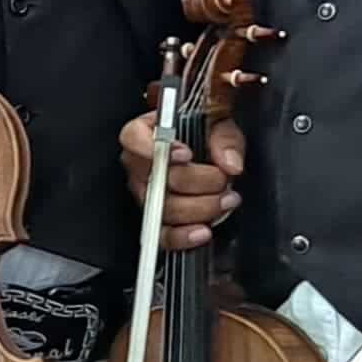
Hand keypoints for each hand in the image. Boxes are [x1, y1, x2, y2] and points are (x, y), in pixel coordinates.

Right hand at [119, 108, 242, 247]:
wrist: (209, 156)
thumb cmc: (206, 135)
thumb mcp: (220, 124)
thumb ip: (225, 139)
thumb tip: (229, 163)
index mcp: (146, 133)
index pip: (132, 138)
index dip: (152, 148)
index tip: (184, 154)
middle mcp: (140, 165)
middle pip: (156, 179)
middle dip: (198, 182)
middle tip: (222, 179)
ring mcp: (147, 194)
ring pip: (165, 208)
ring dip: (201, 207)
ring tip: (226, 199)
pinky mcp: (159, 219)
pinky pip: (163, 235)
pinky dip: (183, 236)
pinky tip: (203, 231)